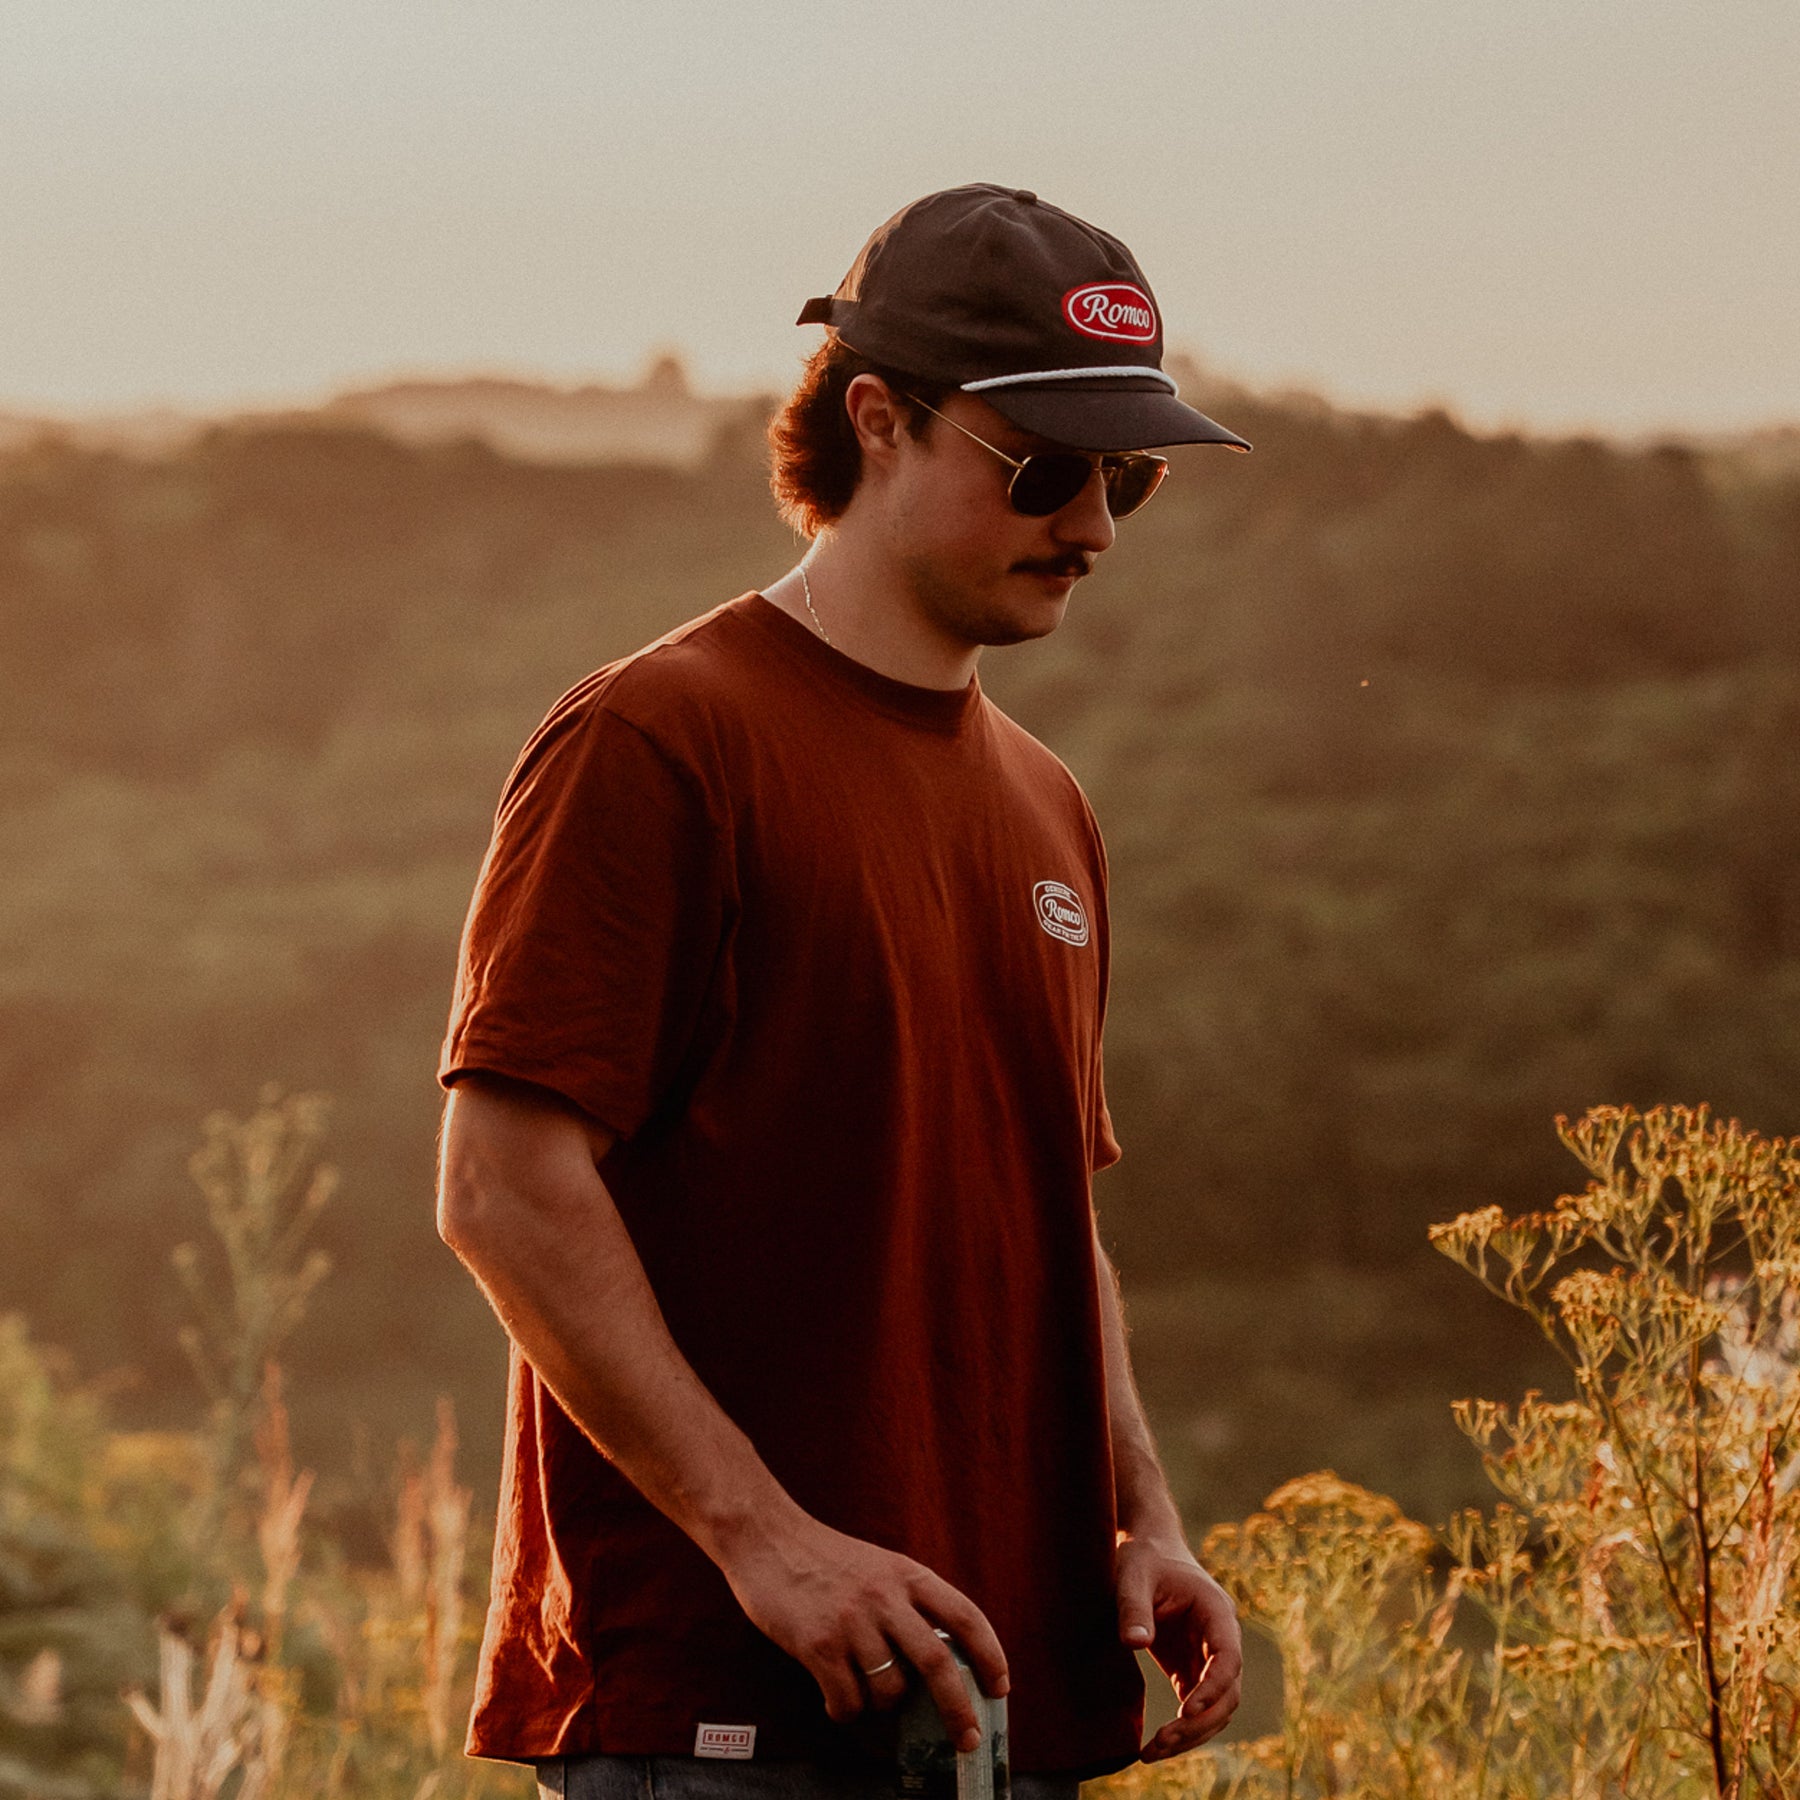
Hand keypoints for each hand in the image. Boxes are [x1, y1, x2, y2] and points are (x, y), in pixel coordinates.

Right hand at [717, 1509, 1007, 1751]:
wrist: (767, 1537)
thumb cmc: (825, 1557)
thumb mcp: (879, 1567)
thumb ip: (908, 1604)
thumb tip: (940, 1665)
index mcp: (907, 1574)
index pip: (965, 1615)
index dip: (990, 1654)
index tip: (1000, 1687)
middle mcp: (885, 1597)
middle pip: (938, 1664)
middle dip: (958, 1710)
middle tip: (967, 1738)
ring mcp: (851, 1622)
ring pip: (890, 1691)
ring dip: (883, 1705)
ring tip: (864, 1690)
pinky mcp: (818, 1645)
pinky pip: (848, 1702)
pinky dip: (847, 1710)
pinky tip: (836, 1697)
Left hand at [1114, 1535, 1242, 1759]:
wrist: (1145, 1550)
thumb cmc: (1142, 1557)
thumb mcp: (1132, 1575)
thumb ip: (1133, 1607)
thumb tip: (1134, 1644)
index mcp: (1216, 1612)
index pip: (1228, 1658)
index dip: (1212, 1688)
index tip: (1184, 1710)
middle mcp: (1220, 1638)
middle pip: (1227, 1694)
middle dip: (1198, 1724)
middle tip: (1159, 1744)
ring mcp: (1207, 1656)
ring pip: (1216, 1708)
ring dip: (1191, 1735)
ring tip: (1151, 1753)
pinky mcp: (1190, 1668)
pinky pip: (1195, 1707)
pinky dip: (1182, 1730)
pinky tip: (1155, 1746)